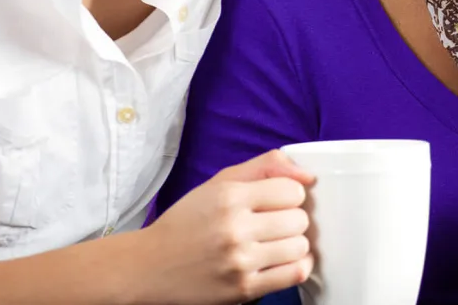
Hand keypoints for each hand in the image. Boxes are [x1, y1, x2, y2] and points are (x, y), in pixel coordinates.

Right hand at [127, 150, 317, 304]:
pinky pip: (294, 274)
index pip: (293, 191)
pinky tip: (281, 260)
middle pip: (300, 220)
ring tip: (274, 243)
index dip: (289, 195)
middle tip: (274, 224)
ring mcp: (240, 261)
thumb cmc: (188, 221)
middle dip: (292, 220)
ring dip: (293, 244)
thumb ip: (266, 167)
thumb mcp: (220, 183)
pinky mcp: (244, 289)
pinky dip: (296, 266)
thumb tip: (307, 175)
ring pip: (300, 247)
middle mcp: (235, 228)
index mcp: (229, 196)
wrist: (150, 266)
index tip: (276, 202)